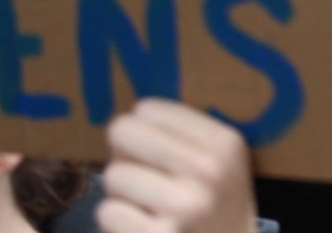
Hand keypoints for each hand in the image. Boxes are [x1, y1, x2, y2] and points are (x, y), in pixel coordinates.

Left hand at [96, 100, 257, 232]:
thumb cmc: (217, 207)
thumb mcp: (221, 163)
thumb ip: (181, 137)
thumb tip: (121, 123)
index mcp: (223, 142)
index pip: (149, 110)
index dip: (142, 130)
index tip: (152, 149)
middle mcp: (207, 169)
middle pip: (124, 133)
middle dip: (124, 155)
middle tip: (141, 175)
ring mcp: (184, 205)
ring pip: (113, 175)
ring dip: (121, 192)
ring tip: (146, 205)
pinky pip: (108, 212)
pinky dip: (117, 220)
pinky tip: (141, 226)